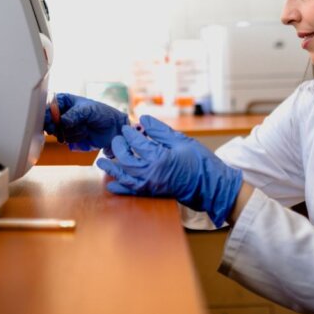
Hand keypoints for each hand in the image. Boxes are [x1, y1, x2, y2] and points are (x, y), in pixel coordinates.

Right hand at [44, 93, 128, 152]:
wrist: (113, 127)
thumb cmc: (101, 112)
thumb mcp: (88, 109)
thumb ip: (74, 114)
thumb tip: (61, 122)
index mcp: (64, 101)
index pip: (49, 106)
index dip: (46, 113)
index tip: (48, 119)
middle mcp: (63, 114)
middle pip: (49, 121)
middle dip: (54, 125)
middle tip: (55, 128)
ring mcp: (66, 127)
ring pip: (59, 132)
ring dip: (72, 131)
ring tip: (85, 126)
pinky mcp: (71, 138)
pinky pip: (67, 140)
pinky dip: (76, 137)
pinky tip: (86, 133)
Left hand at [96, 115, 242, 226]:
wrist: (211, 186)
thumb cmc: (200, 162)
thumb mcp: (182, 141)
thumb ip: (160, 130)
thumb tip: (143, 119)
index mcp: (159, 157)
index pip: (137, 142)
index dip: (130, 133)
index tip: (127, 127)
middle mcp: (151, 173)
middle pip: (126, 159)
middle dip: (119, 147)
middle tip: (117, 139)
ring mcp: (151, 185)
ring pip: (125, 176)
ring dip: (112, 169)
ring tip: (101, 161)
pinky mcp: (153, 193)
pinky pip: (132, 191)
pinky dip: (120, 188)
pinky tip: (111, 184)